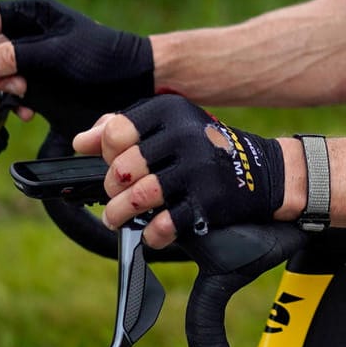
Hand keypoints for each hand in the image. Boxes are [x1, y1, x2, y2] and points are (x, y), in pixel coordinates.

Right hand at [0, 0, 154, 136]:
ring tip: (10, 109)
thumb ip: (19, 56)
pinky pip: (19, 91)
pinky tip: (28, 115)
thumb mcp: (58, 53)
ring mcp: (37, 59)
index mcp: (36, 14)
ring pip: (2, 74)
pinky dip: (17, 104)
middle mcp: (32, 34)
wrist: (136, 79)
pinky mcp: (45, 80)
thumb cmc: (103, 56)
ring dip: (0, 93)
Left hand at [75, 96, 287, 246]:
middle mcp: (184, 136)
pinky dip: (153, 234)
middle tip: (114, 196)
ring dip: (120, 214)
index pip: (116, 133)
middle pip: (123, 168)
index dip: (105, 153)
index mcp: (170, 112)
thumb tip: (80, 142)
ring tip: (117, 219)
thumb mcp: (168, 126)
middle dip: (112, 187)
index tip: (111, 163)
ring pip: (139, 197)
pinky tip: (152, 234)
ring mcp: (198, 170)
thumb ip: (123, 129)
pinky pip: (167, 223)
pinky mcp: (209, 201)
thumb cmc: (203, 148)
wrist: (265, 171)